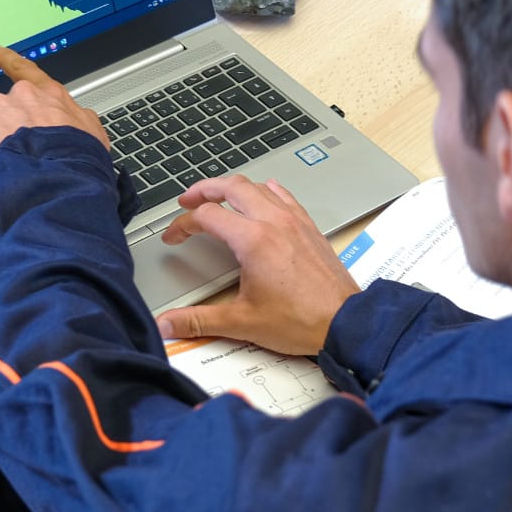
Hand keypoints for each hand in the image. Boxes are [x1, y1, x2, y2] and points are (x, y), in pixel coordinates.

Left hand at [0, 45, 107, 165]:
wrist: (58, 175)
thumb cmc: (77, 157)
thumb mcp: (92, 133)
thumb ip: (80, 119)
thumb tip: (81, 119)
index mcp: (50, 94)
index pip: (25, 70)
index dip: (7, 60)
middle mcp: (23, 95)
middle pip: (6, 107)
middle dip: (8, 127)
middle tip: (20, 150)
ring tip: (11, 162)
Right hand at [154, 176, 357, 354]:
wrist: (343, 322)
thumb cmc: (301, 320)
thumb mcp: (241, 322)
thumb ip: (199, 321)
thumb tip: (168, 324)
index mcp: (253, 240)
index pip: (206, 216)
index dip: (182, 223)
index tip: (174, 237)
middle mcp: (274, 222)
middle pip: (231, 187)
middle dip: (204, 189)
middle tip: (188, 199)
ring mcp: (294, 221)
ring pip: (258, 187)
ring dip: (234, 187)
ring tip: (219, 195)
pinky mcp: (309, 227)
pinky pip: (285, 196)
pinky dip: (267, 191)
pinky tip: (265, 193)